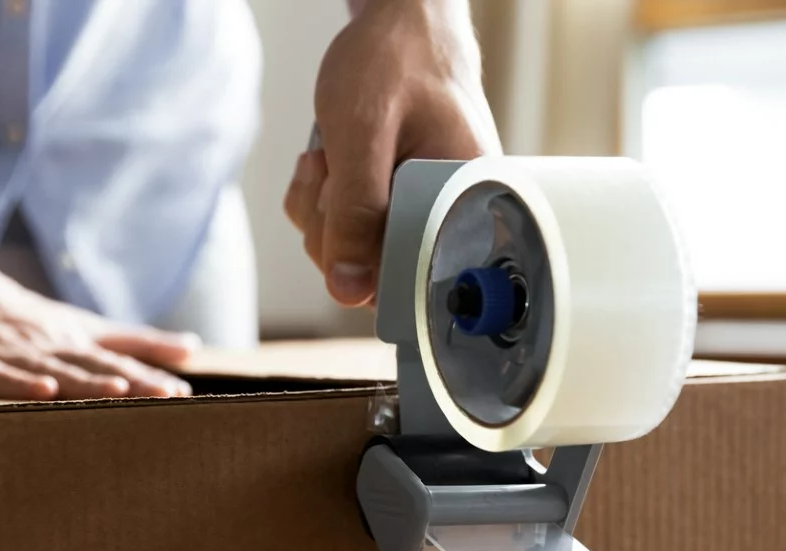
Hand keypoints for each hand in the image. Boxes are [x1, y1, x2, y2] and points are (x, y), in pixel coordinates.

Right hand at [0, 249, 199, 400]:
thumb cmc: (11, 313)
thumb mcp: (78, 323)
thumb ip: (132, 339)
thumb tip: (193, 348)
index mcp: (73, 338)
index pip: (119, 359)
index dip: (152, 376)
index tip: (186, 395)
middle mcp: (46, 344)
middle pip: (94, 364)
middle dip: (132, 382)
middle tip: (167, 398)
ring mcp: (7, 351)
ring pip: (52, 368)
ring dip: (85, 380)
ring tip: (119, 391)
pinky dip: (17, 383)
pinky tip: (41, 389)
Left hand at [284, 0, 500, 306]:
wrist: (402, 25)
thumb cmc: (396, 61)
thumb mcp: (362, 131)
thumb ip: (356, 212)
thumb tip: (347, 290)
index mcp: (463, 204)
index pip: (412, 281)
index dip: (362, 263)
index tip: (341, 209)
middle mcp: (450, 218)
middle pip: (375, 275)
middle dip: (332, 229)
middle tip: (331, 171)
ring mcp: (421, 215)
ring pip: (353, 256)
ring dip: (322, 211)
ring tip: (330, 158)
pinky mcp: (397, 209)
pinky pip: (346, 233)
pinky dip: (322, 203)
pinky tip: (331, 163)